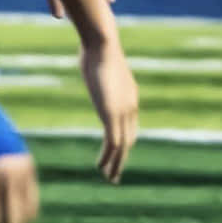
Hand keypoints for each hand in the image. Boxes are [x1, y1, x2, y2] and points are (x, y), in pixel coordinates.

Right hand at [80, 37, 138, 183]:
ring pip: (122, 145)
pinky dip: (107, 157)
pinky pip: (113, 142)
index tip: (117, 155)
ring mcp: (123, 110)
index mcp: (130, 96)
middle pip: (129, 139)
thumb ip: (99, 70)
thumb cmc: (97, 49)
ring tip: (109, 178)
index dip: (124, 143)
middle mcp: (131, 106)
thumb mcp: (101, 64)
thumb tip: (90, 59)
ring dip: (115, 163)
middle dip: (122, 159)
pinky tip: (101, 167)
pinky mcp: (112, 114)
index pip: (130, 126)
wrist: (103, 44)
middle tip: (115, 175)